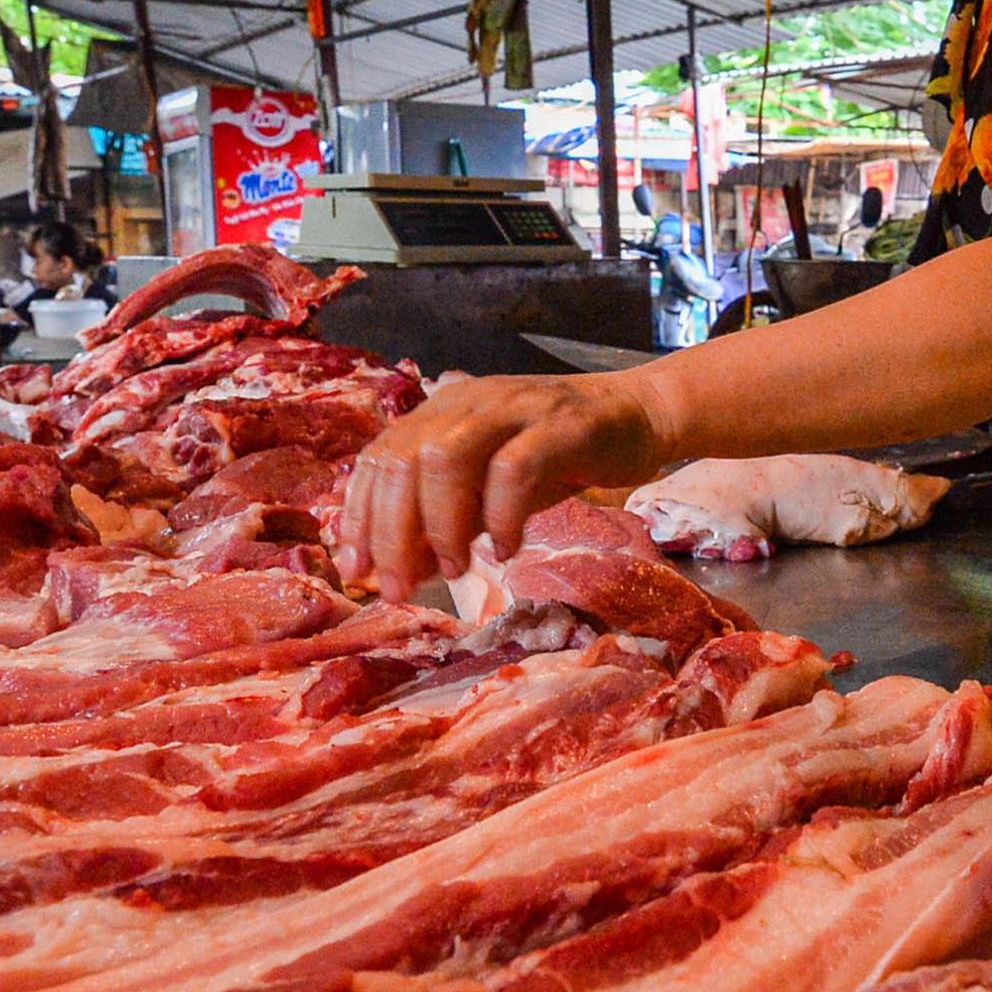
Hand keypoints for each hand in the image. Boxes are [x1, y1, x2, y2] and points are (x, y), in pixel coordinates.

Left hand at [335, 372, 668, 599]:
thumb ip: (444, 524)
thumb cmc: (556, 458)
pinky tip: (508, 548)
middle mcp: (467, 404)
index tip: (356, 570)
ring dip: (441, 523)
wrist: (635, 416)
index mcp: (440, 413)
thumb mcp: (488, 493)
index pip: (378, 459)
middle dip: (392, 533)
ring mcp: (513, 411)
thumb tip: (398, 572)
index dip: (358, 517)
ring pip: (445, 459)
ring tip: (457, 568)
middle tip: (401, 588)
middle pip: (403, 462)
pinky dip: (501, 516)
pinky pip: (514, 469)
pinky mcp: (560, 427)